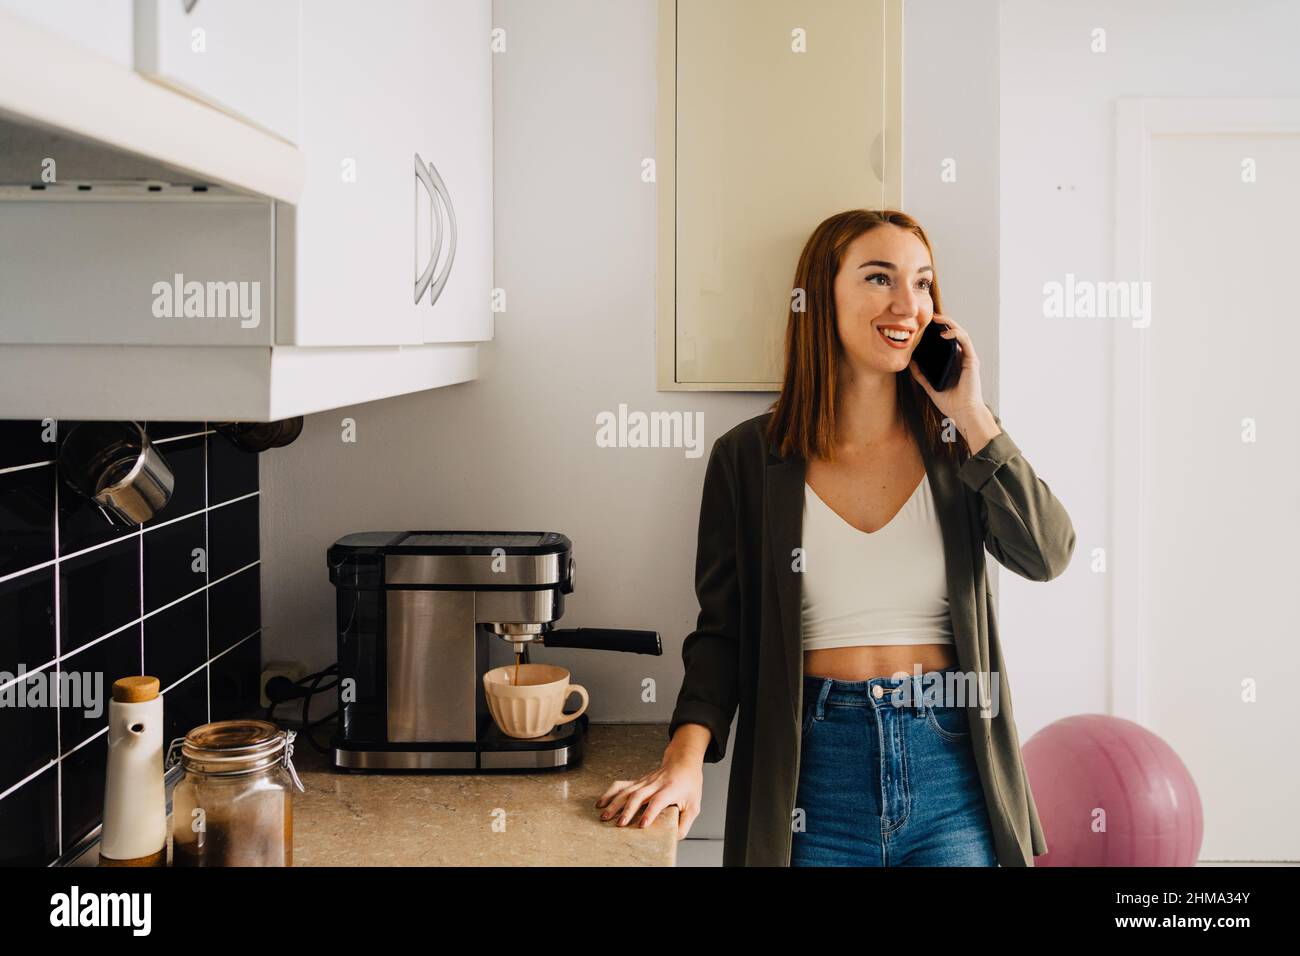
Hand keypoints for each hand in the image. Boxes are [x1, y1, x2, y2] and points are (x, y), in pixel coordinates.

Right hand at [595, 753, 702, 839]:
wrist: (683, 762)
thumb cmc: (689, 784)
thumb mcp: (694, 805)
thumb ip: (685, 823)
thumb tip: (674, 838)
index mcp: (670, 790)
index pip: (658, 801)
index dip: (650, 812)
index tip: (642, 824)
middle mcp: (656, 784)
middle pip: (639, 795)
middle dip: (627, 810)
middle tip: (619, 824)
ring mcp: (645, 781)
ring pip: (627, 790)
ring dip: (615, 803)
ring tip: (604, 815)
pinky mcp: (639, 781)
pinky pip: (622, 785)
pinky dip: (610, 793)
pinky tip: (601, 802)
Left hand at [907, 314, 996, 442]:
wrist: (963, 413)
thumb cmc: (951, 403)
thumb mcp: (930, 386)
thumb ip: (921, 375)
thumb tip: (910, 362)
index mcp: (954, 362)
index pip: (947, 342)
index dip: (938, 331)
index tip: (925, 325)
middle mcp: (962, 357)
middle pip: (954, 334)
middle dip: (943, 322)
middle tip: (930, 316)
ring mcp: (968, 358)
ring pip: (960, 333)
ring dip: (949, 323)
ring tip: (937, 319)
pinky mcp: (972, 360)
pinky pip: (965, 341)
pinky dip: (956, 334)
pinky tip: (944, 332)